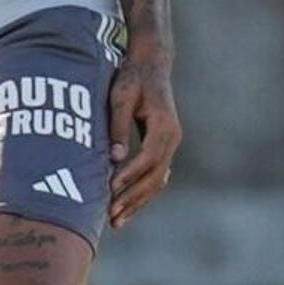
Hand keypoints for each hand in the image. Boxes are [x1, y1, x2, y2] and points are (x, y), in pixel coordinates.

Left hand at [105, 52, 181, 228]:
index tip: (111, 188)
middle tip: (111, 216)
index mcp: (164, 125)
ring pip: (157, 180)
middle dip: (132, 198)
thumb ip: (117, 126)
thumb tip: (114, 158)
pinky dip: (143, 193)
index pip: (148, 157)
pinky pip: (156, 175)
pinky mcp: (165, 146)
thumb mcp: (120, 96)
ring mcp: (172, 143)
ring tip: (116, 221)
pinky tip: (128, 208)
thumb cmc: (133, 77)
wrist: (152, 63)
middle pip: (155, 176)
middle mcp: (172, 137)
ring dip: (137, 202)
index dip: (130, 174)